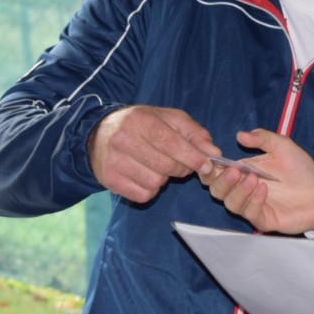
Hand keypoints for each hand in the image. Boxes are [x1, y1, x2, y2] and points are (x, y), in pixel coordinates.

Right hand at [87, 105, 218, 203]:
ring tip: (157, 166)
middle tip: (180, 163)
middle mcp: (123, 139)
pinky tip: (145, 175)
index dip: (193, 157)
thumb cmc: (142, 125)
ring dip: (164, 178)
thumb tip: (214, 153)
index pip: (172, 143)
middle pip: (166, 166)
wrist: (99, 134)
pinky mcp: (109, 180)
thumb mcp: (169, 119)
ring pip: (155, 182)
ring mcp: (113, 161)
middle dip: (181, 168)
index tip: (207, 165)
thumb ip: (195, 134)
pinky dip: (151, 189)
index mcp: (140, 120)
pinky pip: (143, 195)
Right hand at [202, 129, 313, 233]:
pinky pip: (250, 213)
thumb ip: (262, 139)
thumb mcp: (282, 146)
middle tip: (234, 171)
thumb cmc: (301, 169)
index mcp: (243, 171)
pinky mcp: (263, 219)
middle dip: (221, 181)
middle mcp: (243, 189)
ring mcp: (252, 205)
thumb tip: (240, 135)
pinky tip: (264, 190)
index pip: (216, 172)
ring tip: (253, 179)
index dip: (209, 168)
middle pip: (217, 190)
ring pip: (230, 203)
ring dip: (238, 191)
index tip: (211, 161)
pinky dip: (253, 201)